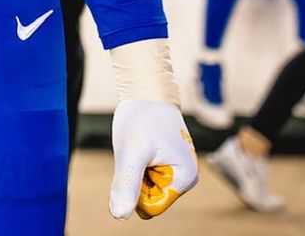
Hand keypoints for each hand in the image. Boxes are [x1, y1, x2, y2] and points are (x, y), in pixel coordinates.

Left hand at [109, 99, 198, 219]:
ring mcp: (177, 169)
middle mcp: (185, 177)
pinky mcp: (167, 161)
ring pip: (146, 184)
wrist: (146, 89)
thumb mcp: (130, 151)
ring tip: (140, 143)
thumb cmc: (141, 117)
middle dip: (136, 176)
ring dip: (136, 167)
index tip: (137, 158)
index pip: (151, 206)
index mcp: (184, 179)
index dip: (135, 186)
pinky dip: (138, 160)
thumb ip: (127, 183)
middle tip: (137, 149)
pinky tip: (141, 143)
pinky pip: (146, 172)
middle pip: (149, 197)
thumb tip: (119, 215)